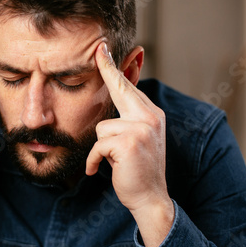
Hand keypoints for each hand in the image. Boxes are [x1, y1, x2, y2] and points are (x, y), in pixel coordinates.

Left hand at [86, 43, 172, 246]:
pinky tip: (99, 170)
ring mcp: (142, 129)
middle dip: (107, 68)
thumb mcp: (137, 139)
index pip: (130, 87)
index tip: (103, 49)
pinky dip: (94, 160)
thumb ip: (129, 117)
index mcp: (151, 115)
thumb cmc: (137, 169)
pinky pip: (98, 145)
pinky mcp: (129, 142)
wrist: (150, 198)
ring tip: (113, 161)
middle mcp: (150, 117)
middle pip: (120, 88)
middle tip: (97, 48)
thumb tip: (120, 97)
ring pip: (102, 127)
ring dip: (101, 147)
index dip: (116, 68)